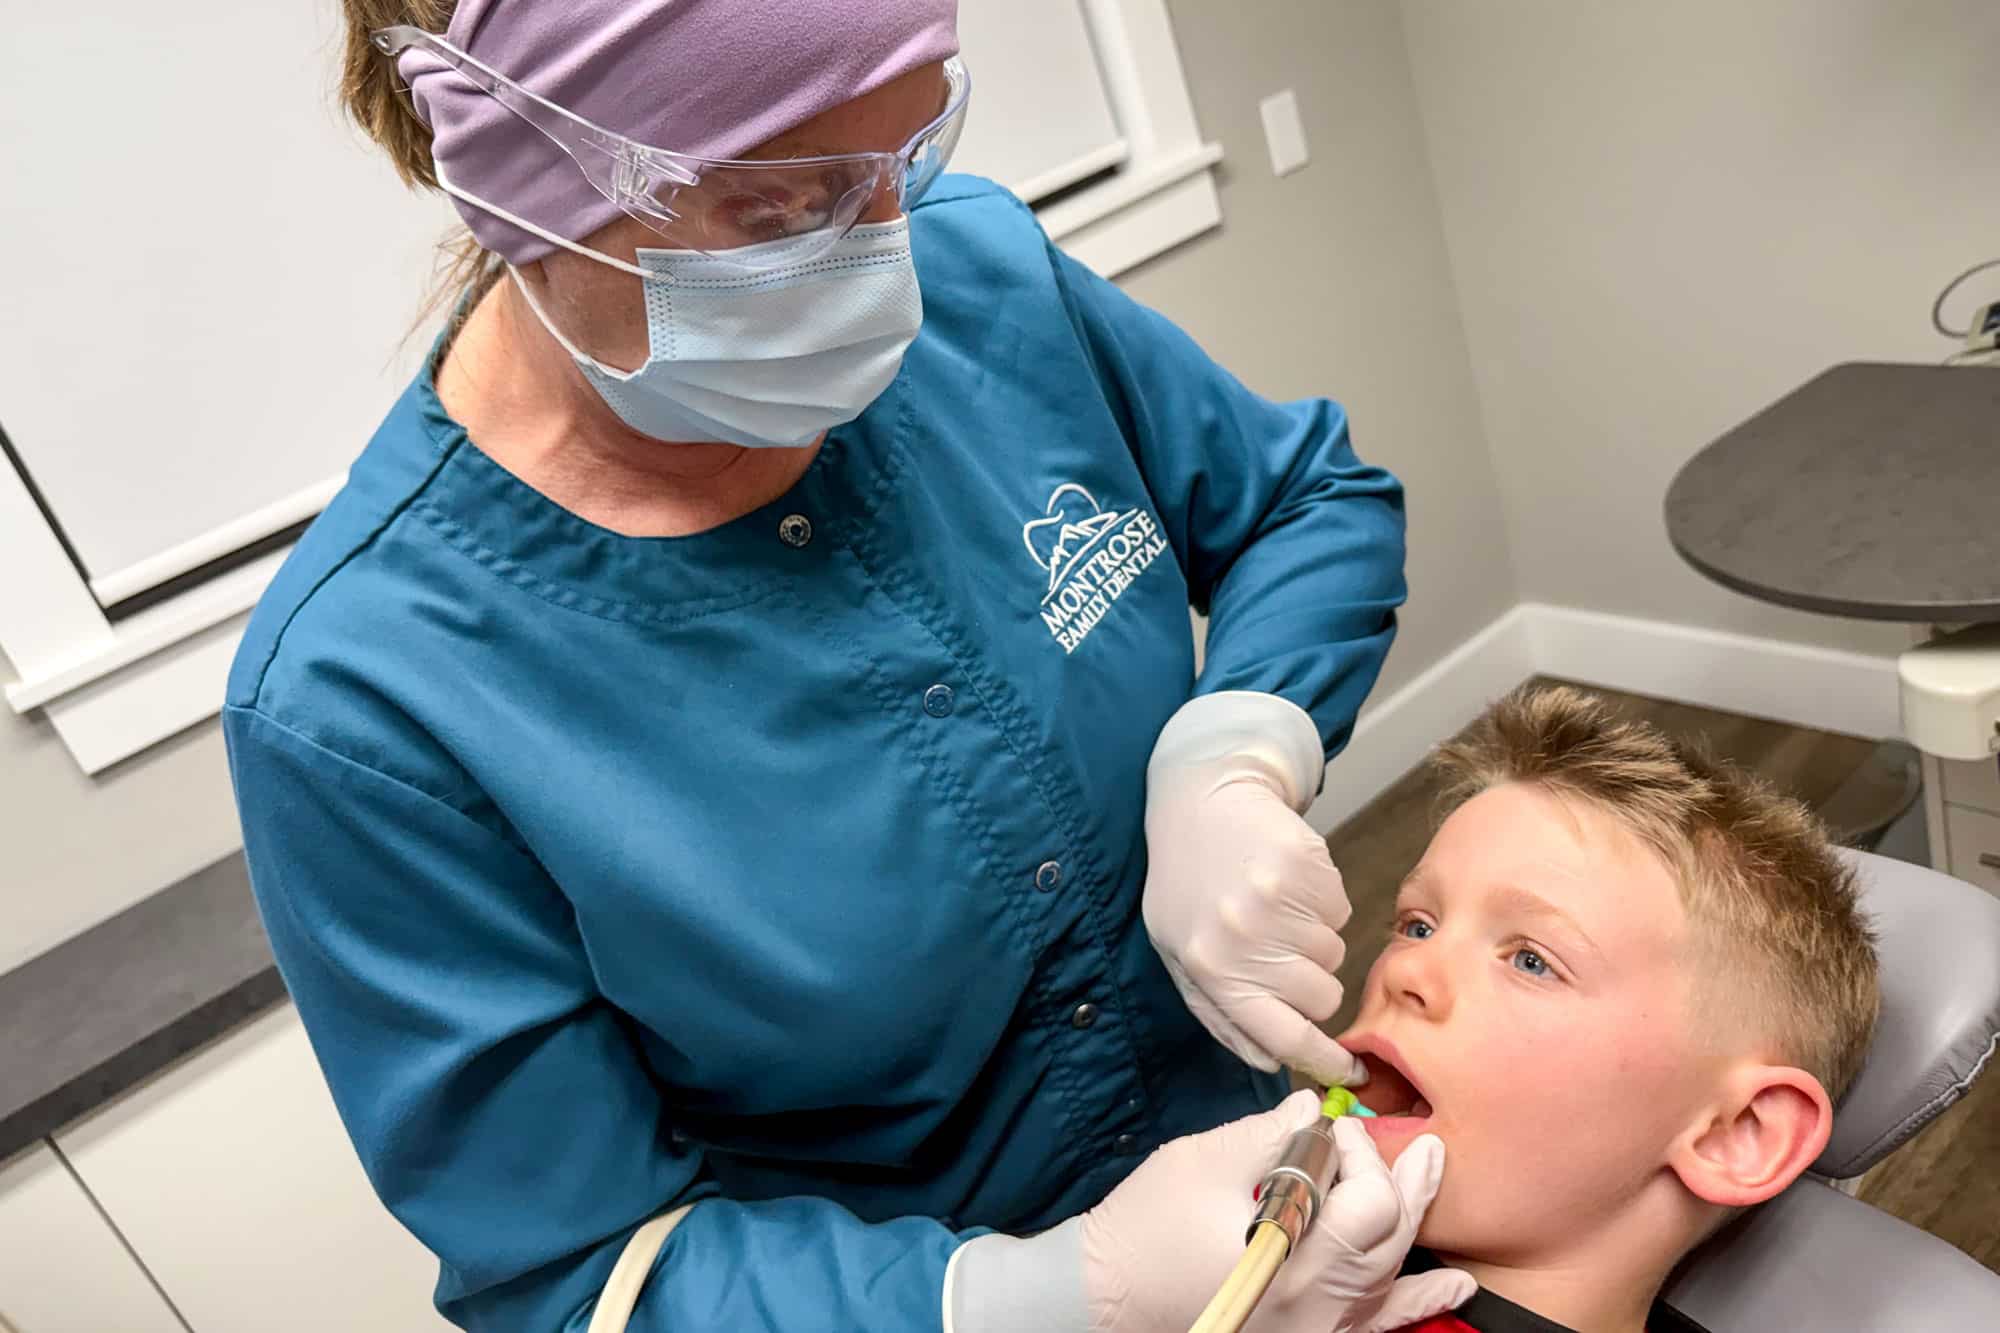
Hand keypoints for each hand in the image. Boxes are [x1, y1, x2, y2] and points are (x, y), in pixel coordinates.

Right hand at [1080, 1091, 1472, 1332]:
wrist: (1105, 1296)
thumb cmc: (1146, 1229)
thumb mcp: (1201, 1162)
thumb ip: (1268, 1133)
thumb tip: (1314, 1110)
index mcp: (1291, 1256)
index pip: (1367, 1202)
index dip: (1362, 1156)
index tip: (1334, 1130)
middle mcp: (1315, 1303)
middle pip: (1389, 1240)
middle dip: (1399, 1181)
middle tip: (1415, 1144)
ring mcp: (1315, 1329)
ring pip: (1391, 1280)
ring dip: (1415, 1226)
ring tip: (1434, 1177)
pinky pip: (1378, 1326)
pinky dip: (1418, 1304)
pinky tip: (1454, 1286)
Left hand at [1142, 691, 1361, 1085]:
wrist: (1200, 806)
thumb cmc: (1188, 888)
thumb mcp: (1182, 956)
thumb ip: (1222, 1014)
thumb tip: (1274, 1060)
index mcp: (1212, 972)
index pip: (1285, 1039)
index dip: (1324, 1061)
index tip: (1350, 1072)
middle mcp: (1245, 941)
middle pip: (1323, 1000)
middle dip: (1311, 985)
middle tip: (1281, 955)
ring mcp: (1279, 901)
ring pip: (1336, 956)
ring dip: (1313, 942)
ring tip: (1274, 912)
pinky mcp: (1308, 867)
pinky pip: (1342, 913)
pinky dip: (1321, 906)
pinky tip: (1286, 887)